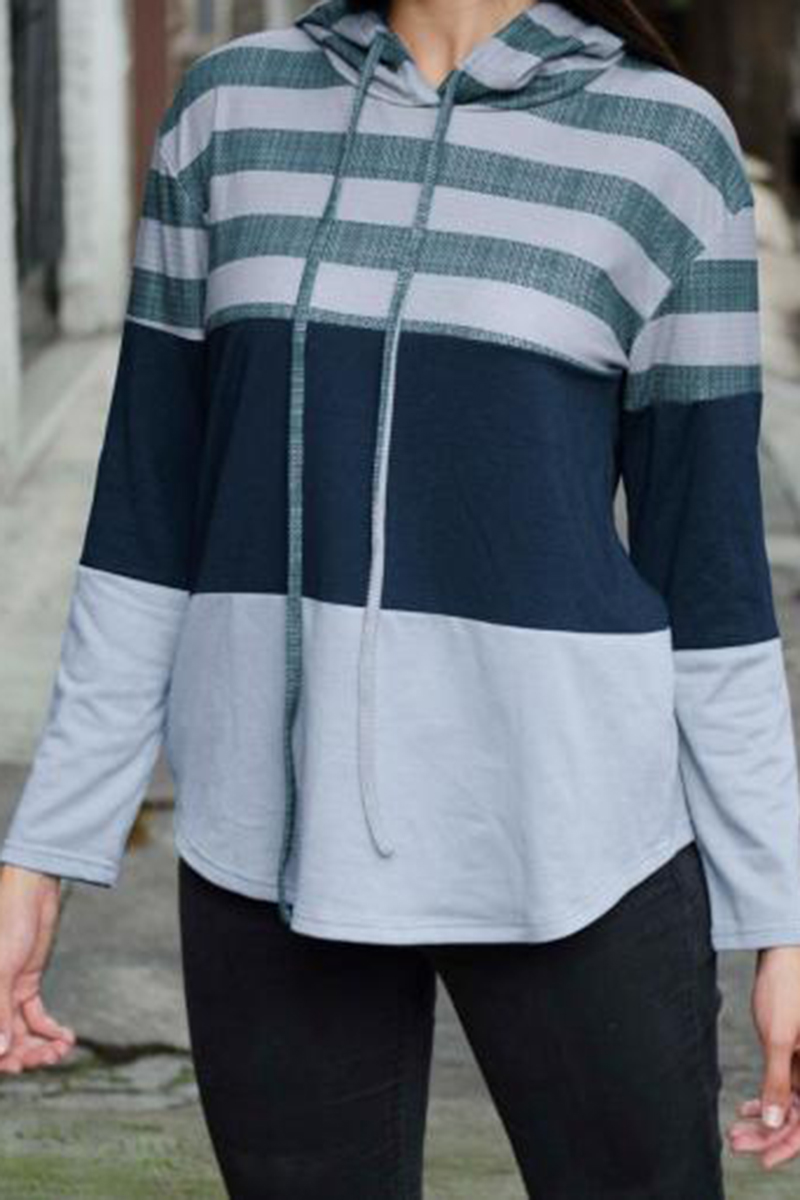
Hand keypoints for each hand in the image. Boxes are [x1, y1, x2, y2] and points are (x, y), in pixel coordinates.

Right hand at [0, 864, 76, 1071]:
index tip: (20, 1067)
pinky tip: (65, 1036)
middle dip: (26, 1053)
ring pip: (22, 1032)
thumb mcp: (4, 969)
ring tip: (62, 1049)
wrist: (33, 891)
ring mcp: (7, 993)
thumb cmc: (9, 921)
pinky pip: (36, 1016)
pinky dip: (50, 1028)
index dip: (0, 1057)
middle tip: (51, 1057)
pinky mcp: (26, 984)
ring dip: (41, 1044)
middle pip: (4, 1039)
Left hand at [727, 945, 799, 1169]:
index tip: (760, 1158)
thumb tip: (772, 1123)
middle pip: (796, 1120)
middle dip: (767, 1136)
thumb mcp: (779, 1039)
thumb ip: (778, 1081)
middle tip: (736, 1143)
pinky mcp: (795, 1057)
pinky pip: (784, 1090)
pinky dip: (765, 1101)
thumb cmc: (786, 991)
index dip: (785, 1146)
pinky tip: (745, 1109)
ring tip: (734, 1132)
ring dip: (763, 1122)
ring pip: (788, 1107)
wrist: (781, 958)